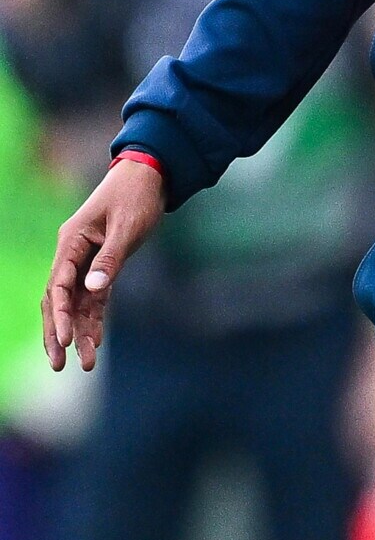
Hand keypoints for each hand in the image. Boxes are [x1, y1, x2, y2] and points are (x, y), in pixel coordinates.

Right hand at [42, 161, 165, 370]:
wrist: (151, 173)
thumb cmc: (137, 195)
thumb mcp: (127, 226)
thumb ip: (110, 258)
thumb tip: (93, 290)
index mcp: (71, 241)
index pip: (58, 285)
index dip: (60, 315)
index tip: (65, 340)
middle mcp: (73, 253)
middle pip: (58, 300)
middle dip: (58, 333)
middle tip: (59, 366)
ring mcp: (85, 260)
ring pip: (75, 303)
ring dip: (78, 331)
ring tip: (84, 364)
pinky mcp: (102, 264)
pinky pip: (93, 297)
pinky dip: (93, 318)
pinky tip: (96, 341)